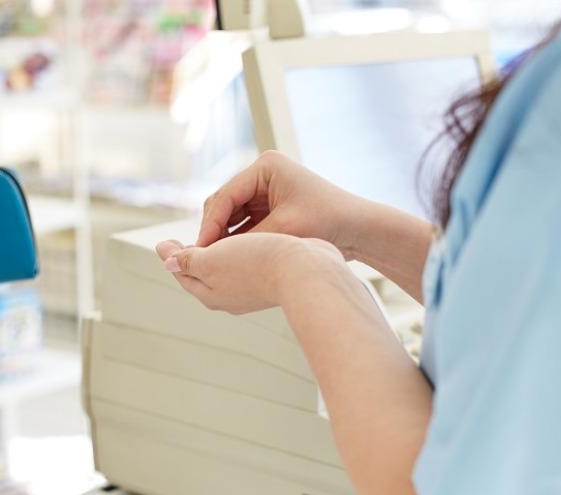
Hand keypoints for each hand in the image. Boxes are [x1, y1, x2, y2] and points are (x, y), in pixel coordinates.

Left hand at [156, 233, 344, 314]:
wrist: (306, 272)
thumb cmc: (257, 263)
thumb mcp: (213, 260)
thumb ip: (188, 260)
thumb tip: (165, 259)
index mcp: (211, 294)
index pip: (183, 274)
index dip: (173, 256)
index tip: (166, 240)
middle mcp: (230, 297)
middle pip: (203, 274)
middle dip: (193, 256)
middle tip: (184, 240)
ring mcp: (251, 290)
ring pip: (227, 269)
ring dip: (218, 252)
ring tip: (215, 237)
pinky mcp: (271, 280)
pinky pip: (247, 264)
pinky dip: (240, 251)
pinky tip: (246, 240)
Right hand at [196, 151, 367, 257]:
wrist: (361, 230)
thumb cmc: (329, 223)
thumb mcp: (282, 231)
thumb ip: (244, 241)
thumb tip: (208, 253)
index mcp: (265, 166)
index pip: (225, 196)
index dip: (209, 225)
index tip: (199, 250)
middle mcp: (262, 174)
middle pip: (223, 204)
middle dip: (213, 231)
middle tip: (201, 258)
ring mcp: (265, 190)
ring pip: (230, 216)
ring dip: (223, 238)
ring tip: (213, 262)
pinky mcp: (270, 207)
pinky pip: (244, 224)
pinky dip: (237, 241)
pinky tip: (228, 259)